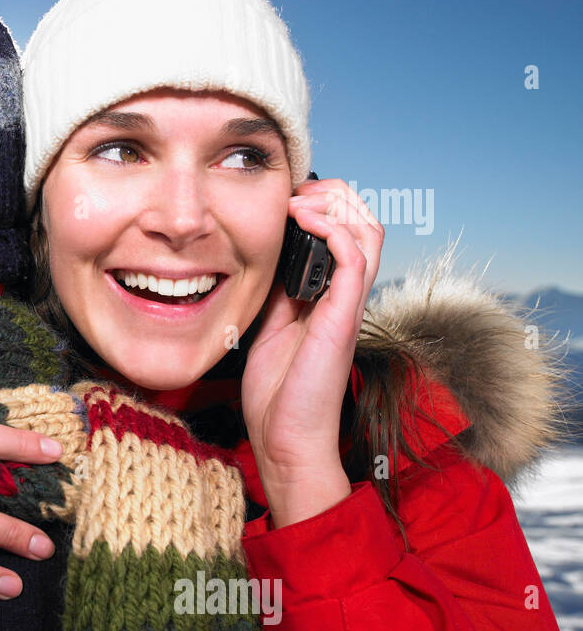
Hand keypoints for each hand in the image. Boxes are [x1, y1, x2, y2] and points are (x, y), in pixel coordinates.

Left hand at [241, 177, 383, 511]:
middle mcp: (345, 295)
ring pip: (369, 231)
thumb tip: (261, 257)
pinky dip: (333, 229)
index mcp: (329, 295)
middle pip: (364, 221)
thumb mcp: (267, 326)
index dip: (322, 204)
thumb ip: (274, 292)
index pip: (344, 231)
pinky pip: (355, 258)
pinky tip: (303, 222)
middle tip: (293, 193)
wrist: (285, 437)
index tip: (284, 199)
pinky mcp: (344, 316)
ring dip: (335, 205)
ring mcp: (348, 304)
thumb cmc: (277, 392)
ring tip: (298, 202)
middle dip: (332, 194)